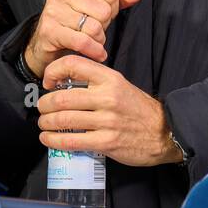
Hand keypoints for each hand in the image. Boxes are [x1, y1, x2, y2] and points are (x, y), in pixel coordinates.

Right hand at [23, 0, 141, 80]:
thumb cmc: (74, 20)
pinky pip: (83, 42)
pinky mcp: (49, 31)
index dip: (112, 9)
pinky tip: (97, 53)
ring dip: (98, 40)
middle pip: (104, 11)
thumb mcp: (97, 4)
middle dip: (104, 25)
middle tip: (95, 29)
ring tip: (92, 40)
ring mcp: (52, 10)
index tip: (100, 15)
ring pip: (94, 28)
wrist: (48, 43)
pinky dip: (94, 51)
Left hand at [36, 55, 182, 166]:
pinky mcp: (106, 142)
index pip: (74, 64)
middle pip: (63, 97)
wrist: (165, 132)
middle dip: (45, 104)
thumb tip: (64, 83)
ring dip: (46, 122)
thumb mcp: (120, 85)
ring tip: (44, 123)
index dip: (54, 71)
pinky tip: (48, 139)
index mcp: (110, 78)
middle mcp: (108, 97)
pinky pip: (72, 141)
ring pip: (64, 119)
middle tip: (42, 107)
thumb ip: (96, 82)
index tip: (48, 81)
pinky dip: (54, 140)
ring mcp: (107, 121)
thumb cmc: (139, 110)